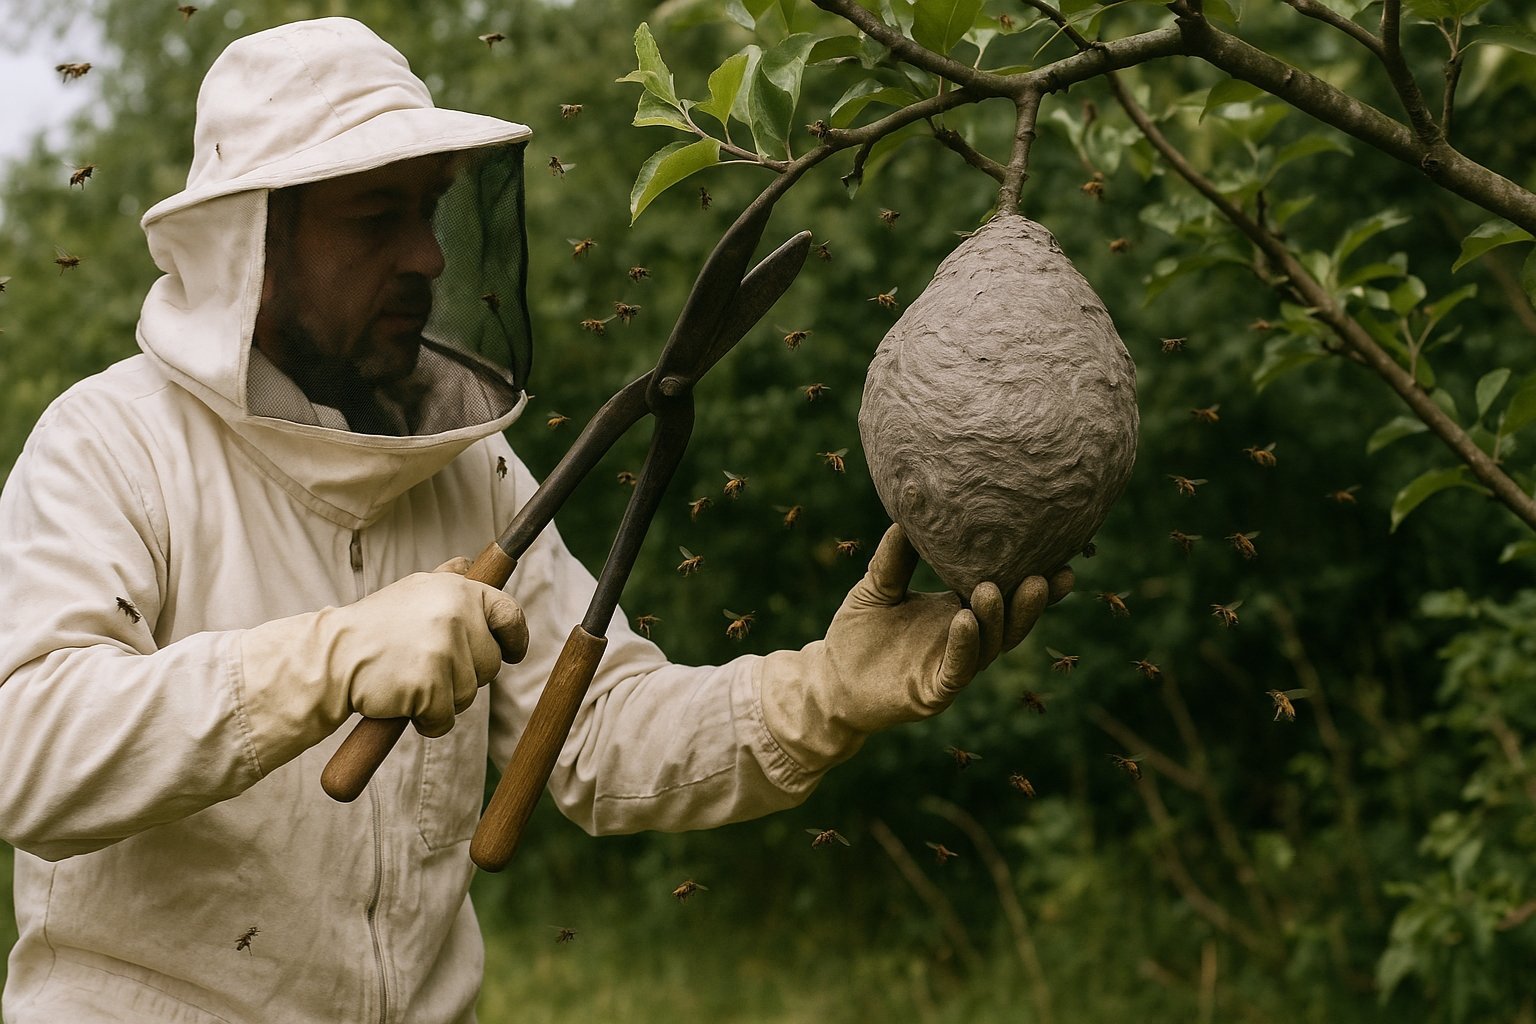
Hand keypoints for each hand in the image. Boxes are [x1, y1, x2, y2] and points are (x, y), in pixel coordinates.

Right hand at [239, 560, 528, 769]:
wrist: (331, 657)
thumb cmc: (374, 628)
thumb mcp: (412, 591)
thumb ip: (446, 580)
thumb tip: (468, 563)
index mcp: (458, 590)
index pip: (509, 614)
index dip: (516, 638)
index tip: (514, 652)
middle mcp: (456, 616)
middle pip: (491, 663)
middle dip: (466, 673)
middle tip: (427, 666)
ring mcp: (444, 651)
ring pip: (470, 694)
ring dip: (444, 698)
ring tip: (410, 680)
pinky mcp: (430, 686)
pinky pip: (446, 718)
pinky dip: (429, 721)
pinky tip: (404, 703)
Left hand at [822, 524, 1072, 727]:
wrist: (829, 680)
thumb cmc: (857, 634)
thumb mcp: (877, 586)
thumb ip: (895, 558)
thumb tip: (908, 513)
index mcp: (958, 613)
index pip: (1002, 594)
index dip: (1029, 579)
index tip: (1057, 554)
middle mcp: (964, 641)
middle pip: (1009, 622)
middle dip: (1030, 602)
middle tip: (1051, 573)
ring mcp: (951, 668)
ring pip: (989, 646)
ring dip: (996, 618)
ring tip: (993, 588)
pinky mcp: (934, 693)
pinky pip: (957, 670)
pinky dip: (965, 645)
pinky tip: (966, 620)